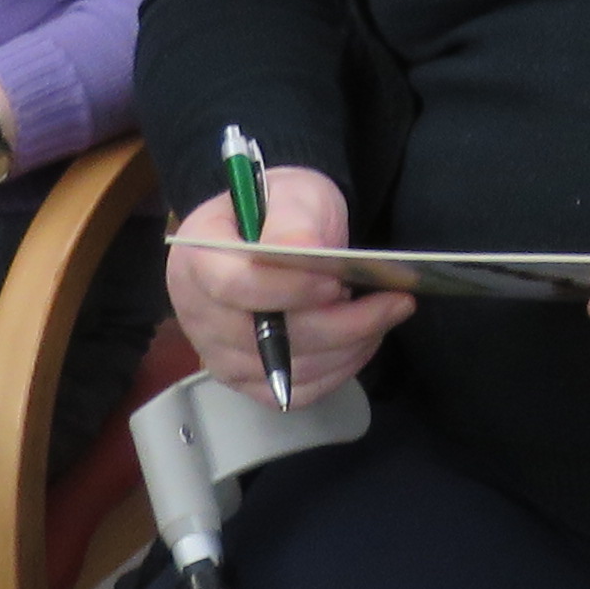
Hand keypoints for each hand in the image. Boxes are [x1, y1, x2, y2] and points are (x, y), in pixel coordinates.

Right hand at [162, 163, 406, 405]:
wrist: (281, 234)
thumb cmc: (284, 211)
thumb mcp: (292, 196)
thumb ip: (293, 223)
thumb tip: (301, 249)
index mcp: (197, 259)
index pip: (233, 286)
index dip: (288, 289)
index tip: (337, 281)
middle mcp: (197, 313)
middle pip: (266, 338)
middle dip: (338, 324)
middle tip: (392, 300)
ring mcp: (218, 353)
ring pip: (288, 371)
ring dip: (348, 348)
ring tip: (387, 314)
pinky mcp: (247, 380)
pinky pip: (295, 392)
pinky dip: (339, 370)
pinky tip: (365, 340)